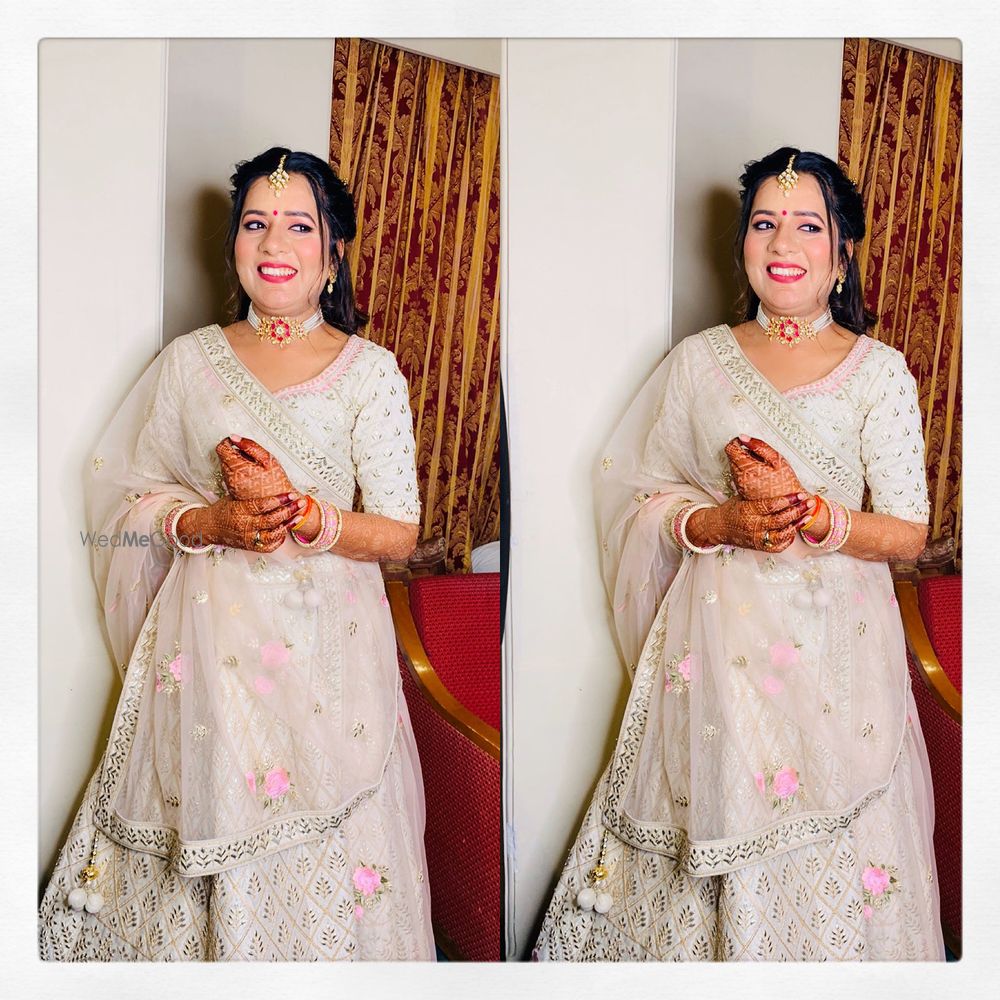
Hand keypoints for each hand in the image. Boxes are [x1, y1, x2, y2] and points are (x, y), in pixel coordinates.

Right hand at [178, 493, 305, 552]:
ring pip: (273, 534)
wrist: (209, 528)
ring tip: (299, 515)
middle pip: (271, 519)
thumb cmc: (224, 509)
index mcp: (239, 510)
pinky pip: (269, 546)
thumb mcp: (234, 496)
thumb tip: (268, 476)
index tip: (291, 493)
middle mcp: (244, 526)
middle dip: (288, 510)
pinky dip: (279, 538)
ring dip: (288, 524)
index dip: (279, 500)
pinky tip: (286, 529)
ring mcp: (248, 538)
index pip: (262, 505)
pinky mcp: (251, 547)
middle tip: (300, 502)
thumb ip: (250, 493)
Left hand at [216, 435, 293, 499]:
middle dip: (234, 452)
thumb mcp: (268, 459)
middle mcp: (231, 478)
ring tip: (253, 467)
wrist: (280, 506)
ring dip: (236, 462)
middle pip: (223, 457)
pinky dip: (238, 472)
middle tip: (251, 456)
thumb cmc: (277, 483)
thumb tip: (235, 437)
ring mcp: (231, 486)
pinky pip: (230, 476)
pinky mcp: (233, 491)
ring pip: (226, 466)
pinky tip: (251, 475)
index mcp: (239, 468)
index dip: (229, 441)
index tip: (238, 442)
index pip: (222, 448)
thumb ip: (250, 446)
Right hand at [690, 492, 810, 552]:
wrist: (719, 528)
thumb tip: (777, 480)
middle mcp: (753, 526)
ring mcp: (757, 538)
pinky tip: (795, 529)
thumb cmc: (732, 509)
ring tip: (807, 516)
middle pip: (780, 519)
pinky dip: (788, 538)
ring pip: (782, 534)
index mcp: (747, 510)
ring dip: (797, 525)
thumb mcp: (742, 496)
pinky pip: (778, 546)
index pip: (771, 505)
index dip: (787, 500)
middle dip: (797, 510)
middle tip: (809, 502)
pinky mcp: (759, 547)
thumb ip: (759, 493)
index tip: (799, 494)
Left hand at [724, 435, 802, 500]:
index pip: (730, 448)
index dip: (737, 441)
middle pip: (731, 457)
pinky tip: (760, 474)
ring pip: (734, 466)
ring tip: (762, 466)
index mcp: (747, 469)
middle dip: (743, 452)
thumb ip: (759, 446)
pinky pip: (738, 475)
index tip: (747, 442)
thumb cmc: (785, 482)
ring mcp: (739, 485)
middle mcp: (739, 478)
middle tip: (760, 455)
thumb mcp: (776, 459)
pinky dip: (746, 471)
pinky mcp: (742, 491)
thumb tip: (744, 437)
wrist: (788, 505)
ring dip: (745, 461)